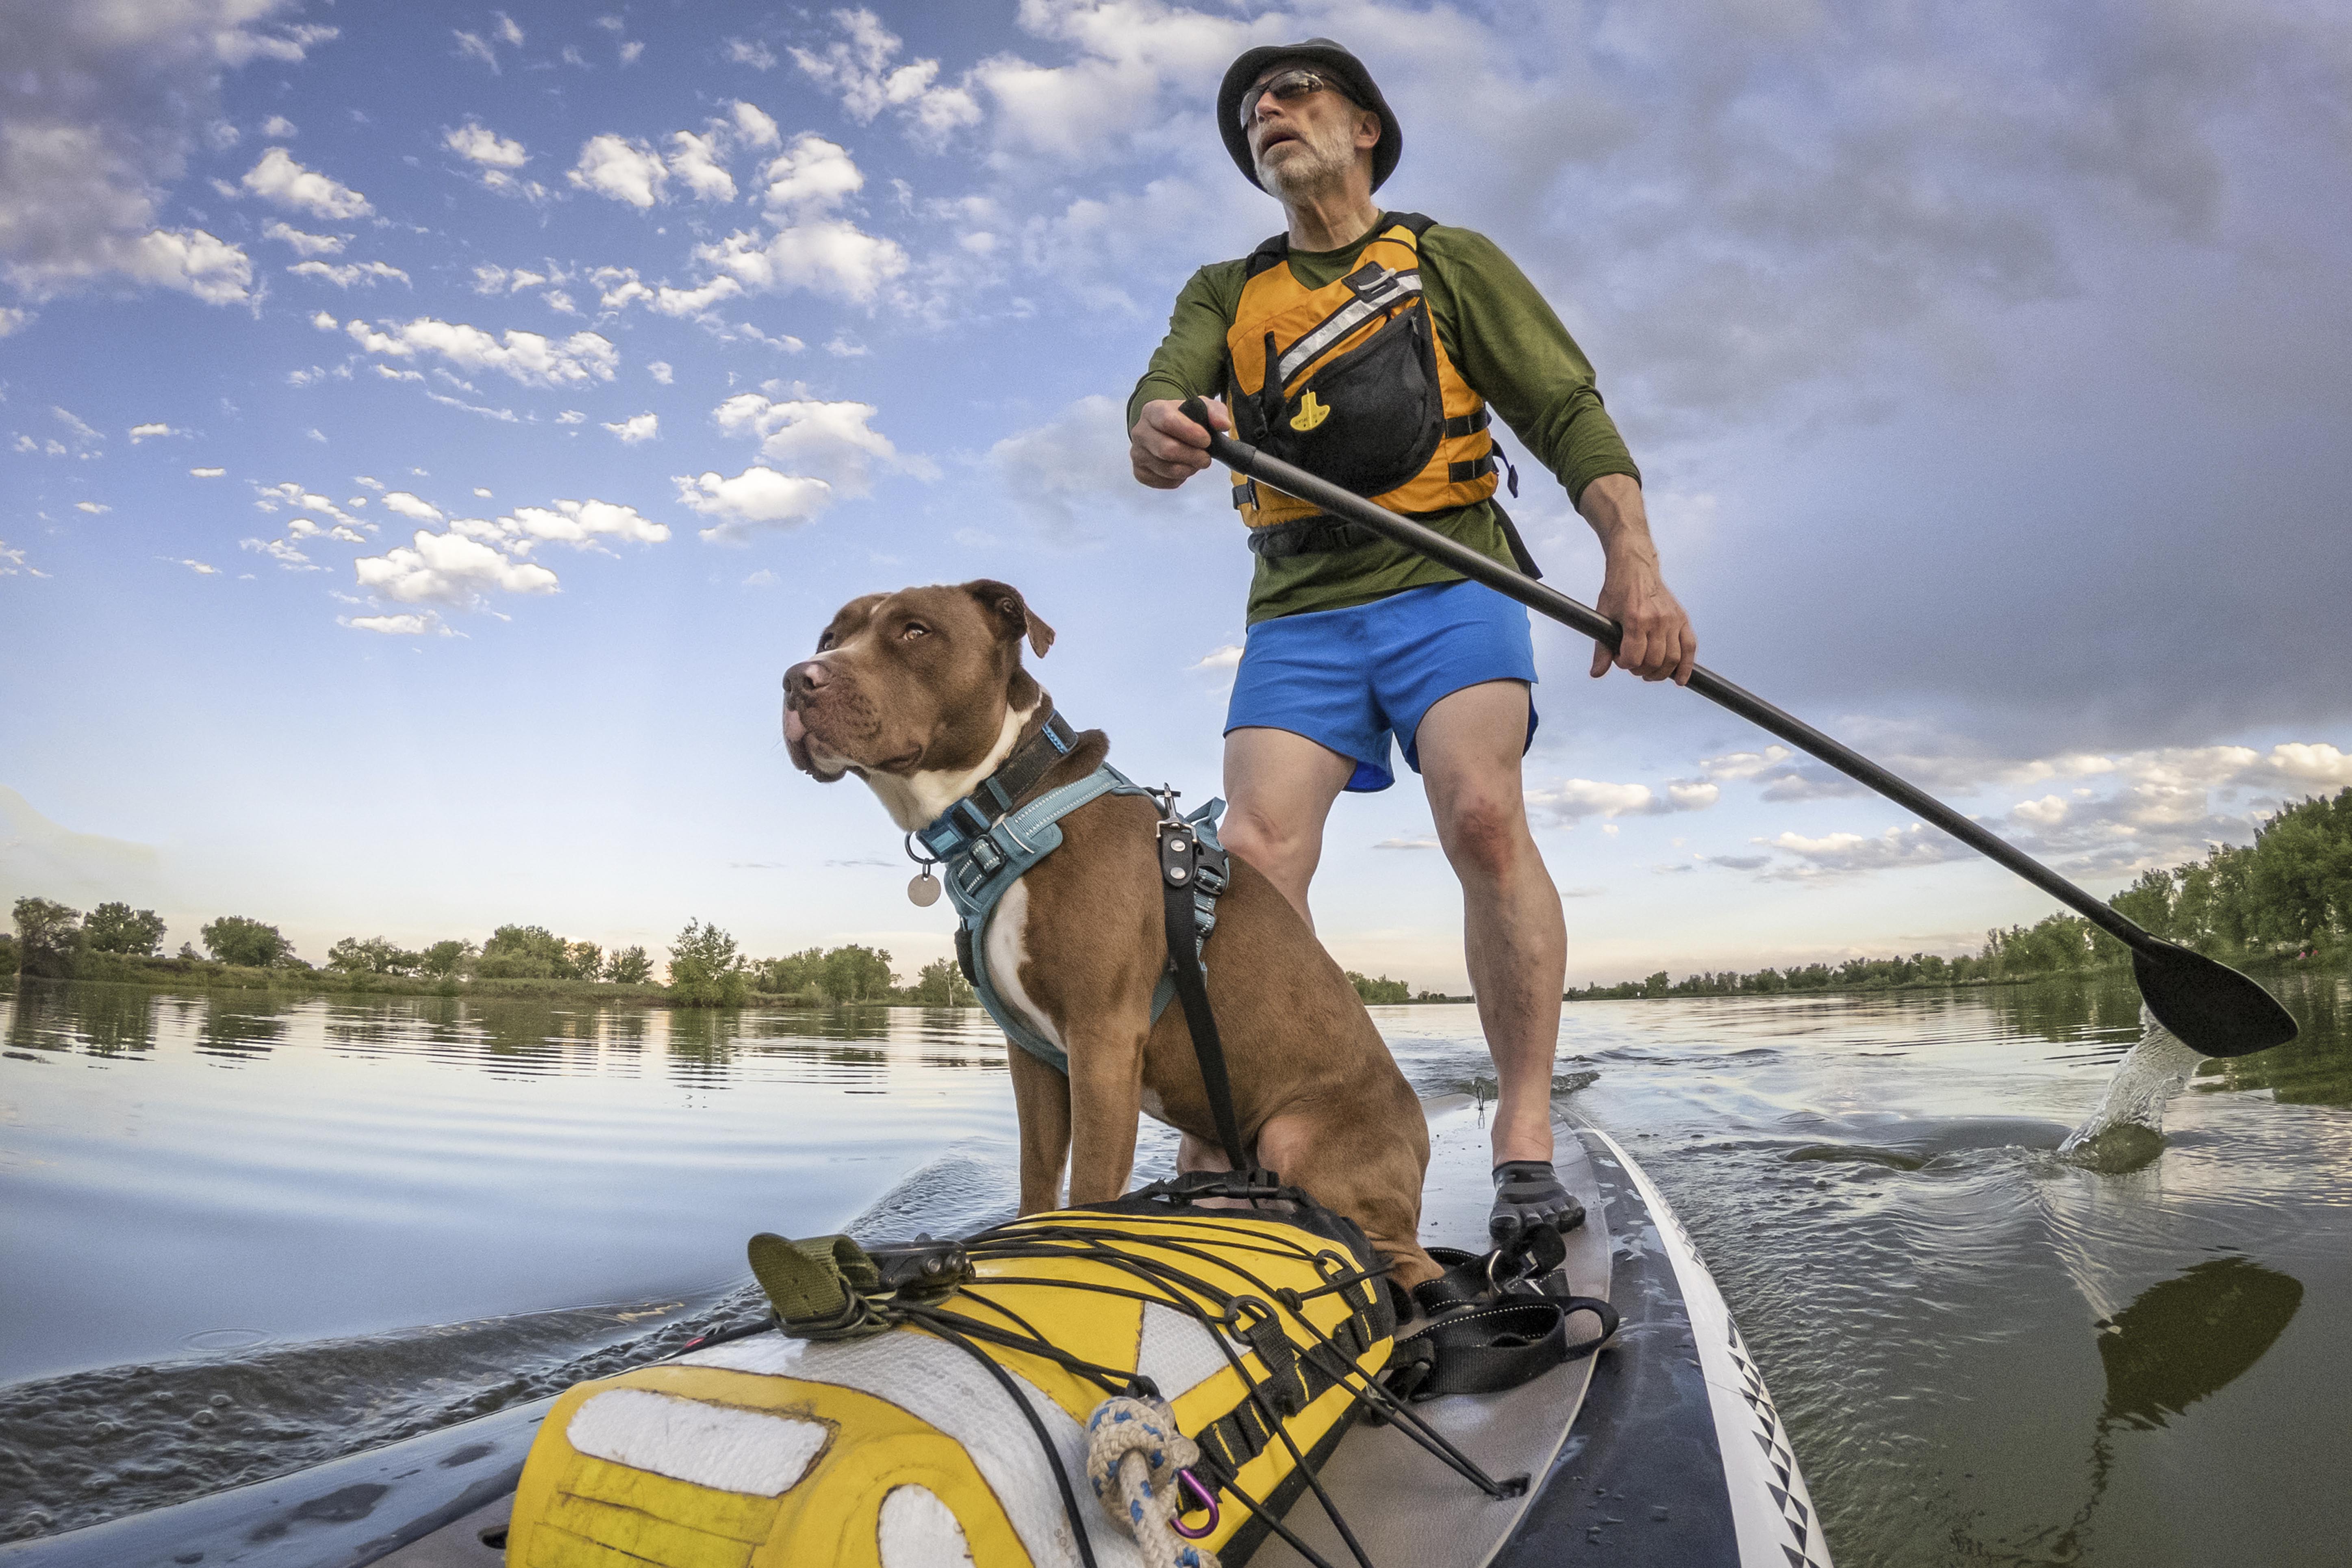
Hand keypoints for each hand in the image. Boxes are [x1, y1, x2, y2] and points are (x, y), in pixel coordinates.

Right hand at [1129, 397, 1229, 488]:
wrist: (1165, 431)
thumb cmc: (1184, 419)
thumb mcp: (1202, 408)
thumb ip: (1215, 412)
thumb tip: (1223, 425)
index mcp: (1152, 411)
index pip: (1167, 422)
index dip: (1190, 432)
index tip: (1206, 440)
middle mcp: (1140, 432)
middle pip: (1167, 450)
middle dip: (1193, 457)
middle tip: (1206, 458)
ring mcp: (1137, 453)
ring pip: (1167, 469)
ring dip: (1188, 469)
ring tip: (1195, 462)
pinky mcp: (1140, 472)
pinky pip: (1164, 482)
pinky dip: (1179, 479)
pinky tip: (1183, 467)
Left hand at [1591, 550, 1695, 683]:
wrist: (1636, 566)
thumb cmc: (1618, 590)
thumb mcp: (1604, 616)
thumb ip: (1602, 648)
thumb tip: (1596, 673)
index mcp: (1636, 619)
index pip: (1633, 658)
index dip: (1624, 664)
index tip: (1619, 658)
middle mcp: (1657, 620)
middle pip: (1653, 661)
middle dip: (1640, 670)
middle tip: (1633, 665)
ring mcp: (1672, 619)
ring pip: (1672, 659)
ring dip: (1660, 672)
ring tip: (1649, 671)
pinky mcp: (1682, 618)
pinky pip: (1690, 647)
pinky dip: (1686, 666)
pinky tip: (1680, 679)